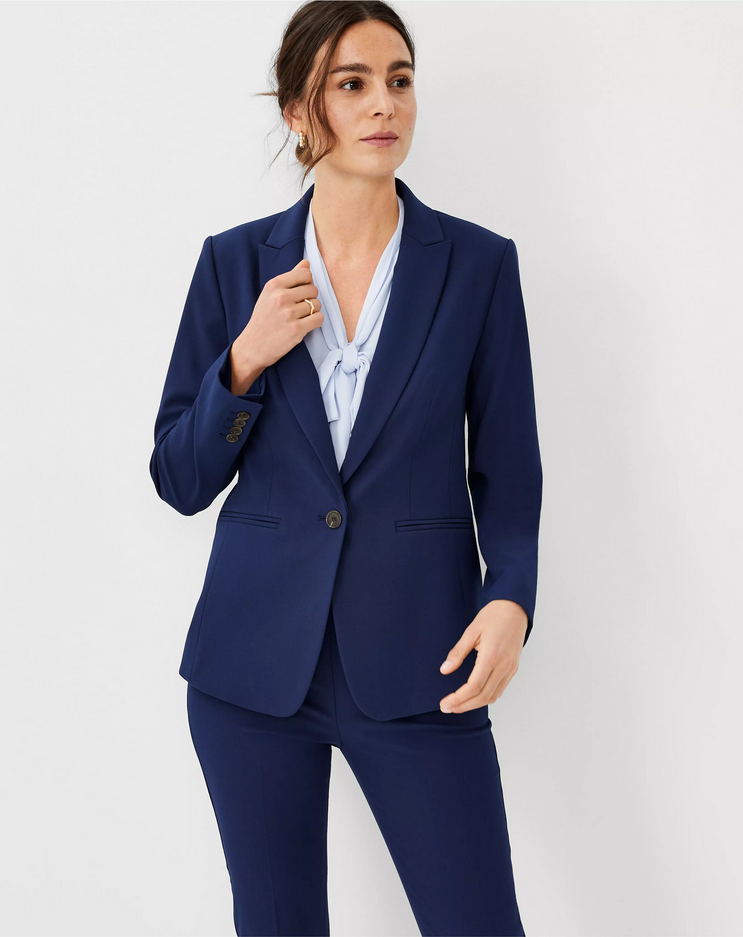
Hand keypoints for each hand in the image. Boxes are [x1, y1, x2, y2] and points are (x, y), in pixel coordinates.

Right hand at [230, 259, 323, 393]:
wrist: (252, 346)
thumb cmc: (262, 320)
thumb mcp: (270, 295)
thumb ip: (289, 278)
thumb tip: (306, 263)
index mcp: (274, 285)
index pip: (305, 274)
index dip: (307, 283)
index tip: (300, 292)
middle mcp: (281, 297)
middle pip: (313, 290)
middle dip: (310, 299)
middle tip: (299, 308)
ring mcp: (289, 313)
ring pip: (317, 305)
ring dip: (312, 312)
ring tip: (299, 317)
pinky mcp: (297, 329)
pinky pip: (319, 318)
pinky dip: (315, 322)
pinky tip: (305, 325)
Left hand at [438, 600, 527, 712]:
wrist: (515, 609)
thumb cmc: (493, 616)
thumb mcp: (471, 631)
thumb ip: (457, 653)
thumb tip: (444, 670)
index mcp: (492, 656)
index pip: (474, 686)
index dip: (458, 698)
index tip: (445, 703)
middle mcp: (503, 666)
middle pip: (483, 696)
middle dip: (463, 705)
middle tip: (447, 708)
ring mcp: (510, 669)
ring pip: (492, 696)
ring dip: (474, 704)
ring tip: (457, 705)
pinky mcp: (513, 668)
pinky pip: (499, 689)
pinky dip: (486, 697)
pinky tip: (474, 696)